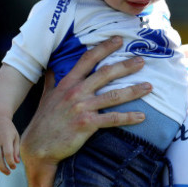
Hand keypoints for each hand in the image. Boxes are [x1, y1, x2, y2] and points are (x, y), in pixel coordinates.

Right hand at [20, 37, 149, 168]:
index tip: (119, 40)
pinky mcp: (86, 124)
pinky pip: (112, 119)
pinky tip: (142, 116)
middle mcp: (75, 92)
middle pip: (105, 73)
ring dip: (134, 90)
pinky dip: (128, 117)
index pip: (88, 59)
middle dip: (125, 66)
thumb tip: (51, 68)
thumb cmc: (44, 121)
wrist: (38, 146)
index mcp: (67, 83)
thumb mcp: (46, 96)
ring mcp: (82, 108)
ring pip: (113, 96)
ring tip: (149, 86)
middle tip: (142, 61)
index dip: (104, 48)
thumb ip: (52, 81)